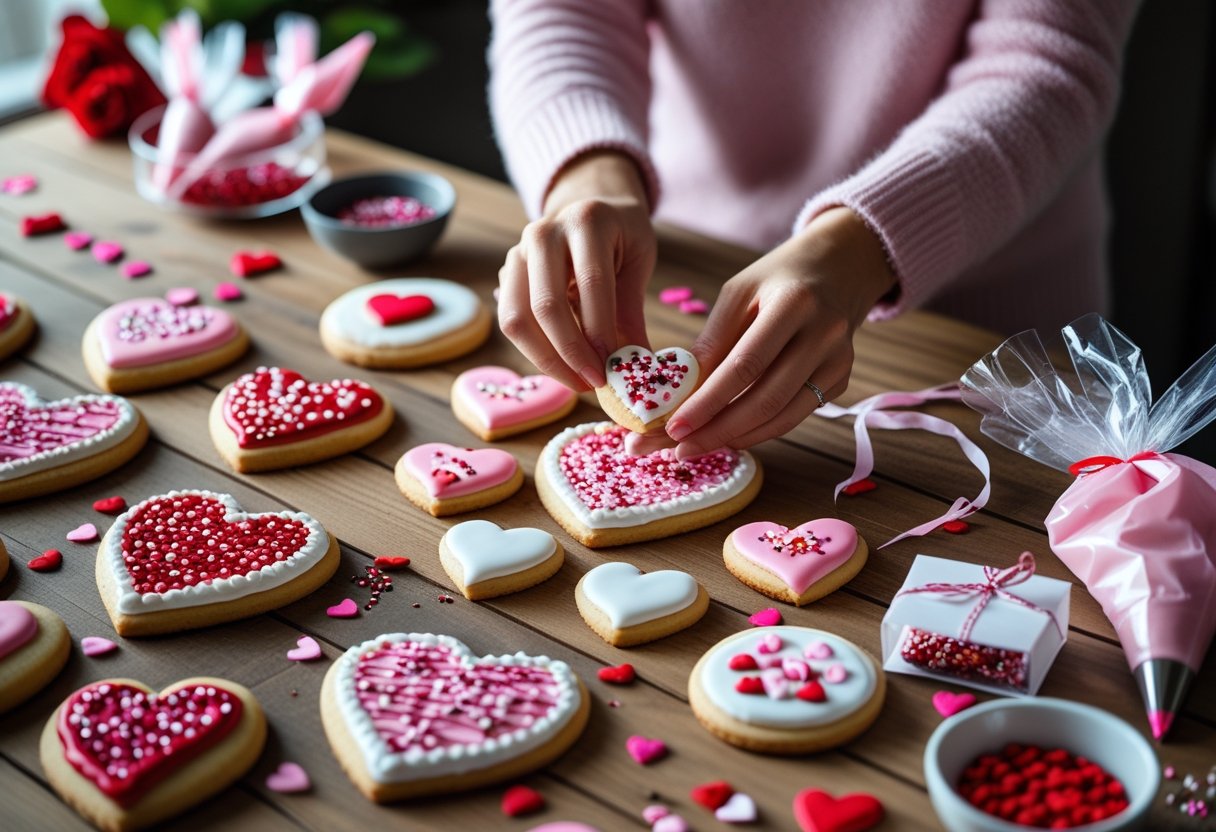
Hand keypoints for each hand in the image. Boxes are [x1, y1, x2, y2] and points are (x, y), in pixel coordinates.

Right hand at [497, 150, 655, 390]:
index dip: (599, 330)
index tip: (612, 367)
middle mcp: (543, 233)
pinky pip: (511, 323)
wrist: (591, 210)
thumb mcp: (638, 262)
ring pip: (517, 319)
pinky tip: (562, 366)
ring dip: (547, 360)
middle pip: (545, 305)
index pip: (590, 283)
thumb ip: (631, 312)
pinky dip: (535, 351)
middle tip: (593, 382)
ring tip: (577, 382)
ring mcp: (517, 253)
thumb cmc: (620, 237)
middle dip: (570, 352)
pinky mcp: (506, 275)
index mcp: (586, 221)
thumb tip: (638, 370)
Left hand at [629, 207, 895, 457]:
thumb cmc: (776, 280)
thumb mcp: (737, 293)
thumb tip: (678, 394)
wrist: (836, 267)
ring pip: (782, 417)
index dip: (708, 401)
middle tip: (679, 450)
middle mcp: (824, 335)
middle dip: (718, 431)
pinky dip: (759, 430)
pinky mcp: (840, 379)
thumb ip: (712, 341)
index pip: (745, 365)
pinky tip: (729, 434)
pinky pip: (794, 415)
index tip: (674, 427)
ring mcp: (838, 361)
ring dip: (736, 438)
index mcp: (793, 303)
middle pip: (766, 399)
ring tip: (697, 447)